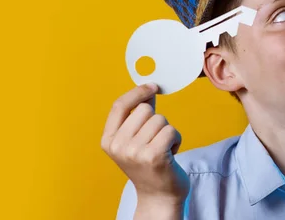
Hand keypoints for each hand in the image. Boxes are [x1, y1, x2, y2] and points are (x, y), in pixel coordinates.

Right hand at [101, 83, 189, 204]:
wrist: (159, 197)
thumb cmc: (149, 165)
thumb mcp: (135, 140)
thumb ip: (138, 115)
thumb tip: (149, 89)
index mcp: (108, 141)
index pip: (119, 105)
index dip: (137, 92)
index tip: (152, 86)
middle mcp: (118, 146)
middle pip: (144, 109)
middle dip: (156, 120)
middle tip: (155, 140)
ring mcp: (134, 152)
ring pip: (160, 120)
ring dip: (167, 132)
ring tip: (162, 149)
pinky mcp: (154, 156)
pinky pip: (171, 131)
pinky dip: (176, 140)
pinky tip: (170, 154)